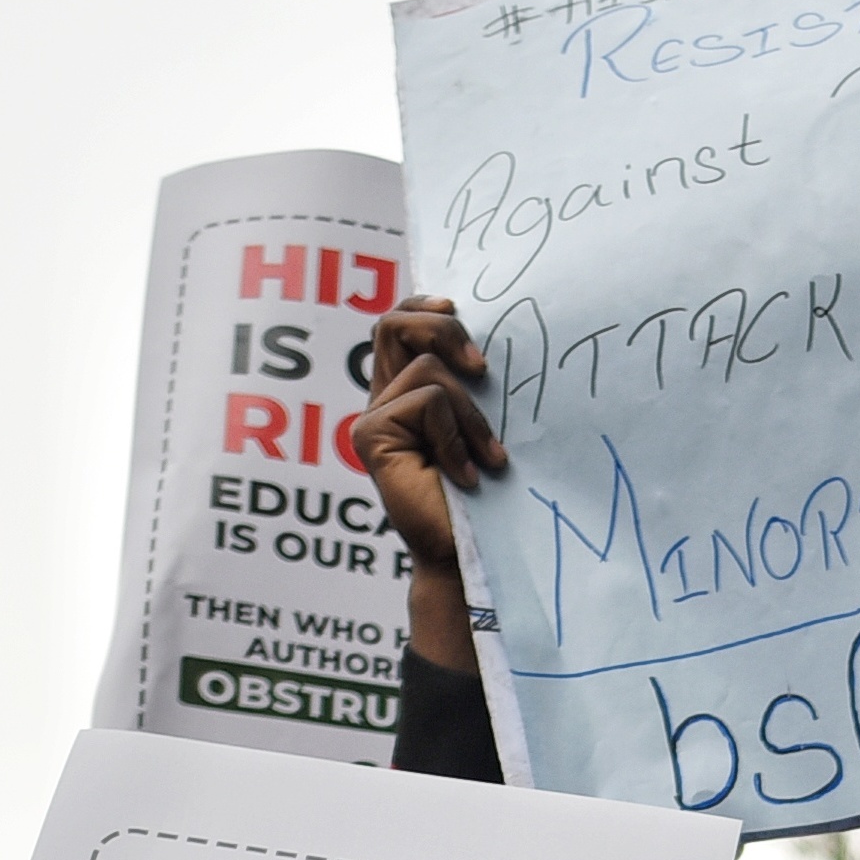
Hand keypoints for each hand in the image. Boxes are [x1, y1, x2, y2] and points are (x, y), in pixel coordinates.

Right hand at [357, 296, 501, 579]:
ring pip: (427, 370)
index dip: (422, 305)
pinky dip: (457, 436)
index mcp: (406, 393)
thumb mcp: (480, 428)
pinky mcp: (371, 436)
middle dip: (444, 329)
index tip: (456, 305)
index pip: (398, 324)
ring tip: (488, 459)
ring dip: (472, 414)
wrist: (466, 554)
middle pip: (394, 323)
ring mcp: (373, 419)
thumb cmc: (485, 499)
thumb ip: (470, 388)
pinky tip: (467, 476)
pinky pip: (427, 402)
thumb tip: (487, 347)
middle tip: (482, 369)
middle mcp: (383, 400)